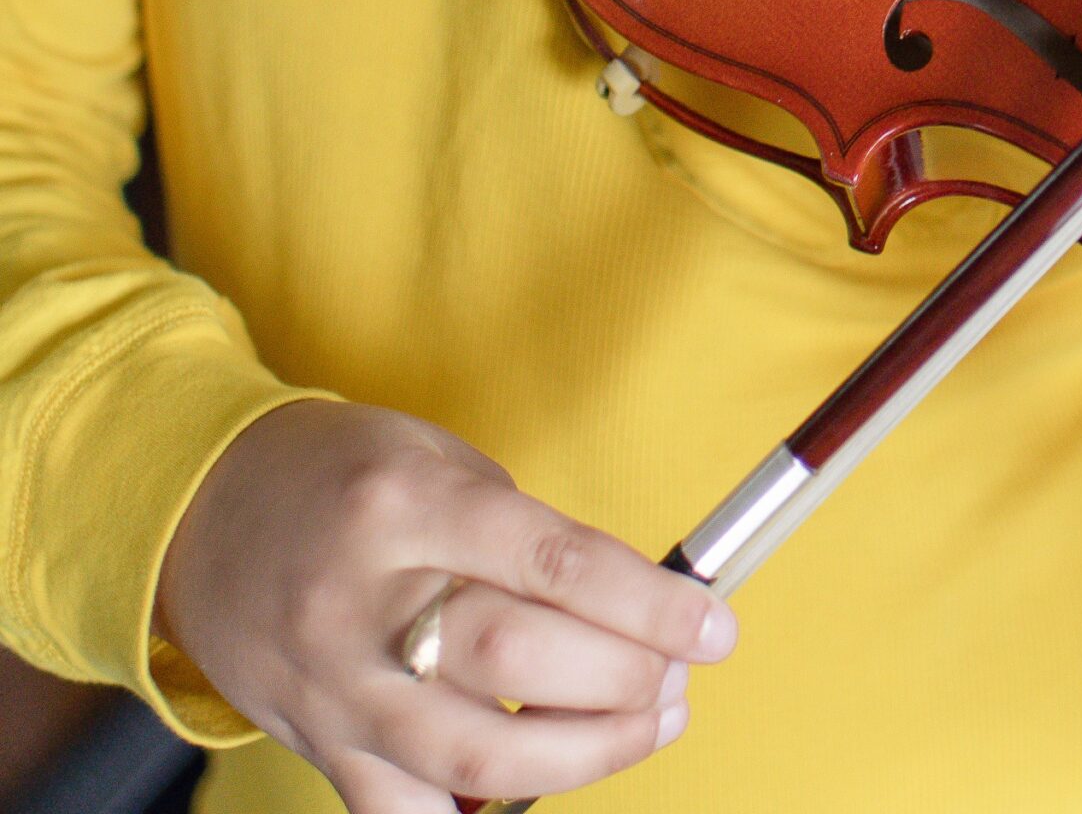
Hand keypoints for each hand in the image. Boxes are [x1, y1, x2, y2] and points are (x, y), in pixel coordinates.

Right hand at [157, 402, 736, 811]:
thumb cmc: (350, 475)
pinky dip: (478, 813)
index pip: (553, 564)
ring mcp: (336, 684)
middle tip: (681, 675)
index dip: (649, 604)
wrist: (206, 512)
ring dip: (581, 753)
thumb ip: (527, 536)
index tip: (714, 627)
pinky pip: (401, 810)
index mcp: (411, 505)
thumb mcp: (444, 463)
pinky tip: (541, 784)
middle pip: (516, 663)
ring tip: (645, 724)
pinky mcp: (317, 742)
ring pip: (468, 755)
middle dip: (623, 679)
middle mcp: (368, 600)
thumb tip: (637, 602)